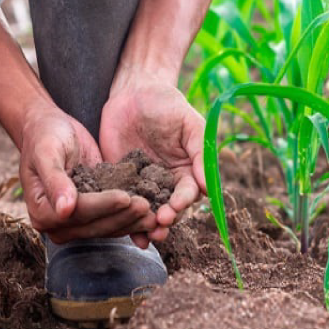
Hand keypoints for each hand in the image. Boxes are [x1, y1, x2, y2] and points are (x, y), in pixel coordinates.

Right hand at [19, 104, 156, 243]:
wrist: (52, 129)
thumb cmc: (45, 136)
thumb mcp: (46, 152)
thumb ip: (55, 180)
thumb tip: (64, 210)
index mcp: (42, 211)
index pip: (78, 213)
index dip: (103, 206)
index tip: (125, 197)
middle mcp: (59, 223)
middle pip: (96, 225)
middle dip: (123, 216)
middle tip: (147, 206)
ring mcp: (78, 222)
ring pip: (109, 227)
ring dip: (133, 221)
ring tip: (155, 213)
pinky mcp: (95, 214)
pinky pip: (116, 220)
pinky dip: (134, 217)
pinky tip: (154, 212)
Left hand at [100, 76, 205, 246]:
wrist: (133, 92)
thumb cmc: (167, 104)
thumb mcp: (189, 123)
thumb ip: (201, 152)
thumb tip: (210, 187)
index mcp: (187, 170)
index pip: (188, 193)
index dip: (183, 202)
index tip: (175, 207)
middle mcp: (166, 182)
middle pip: (170, 209)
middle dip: (165, 220)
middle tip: (158, 225)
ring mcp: (142, 184)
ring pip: (147, 212)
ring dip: (147, 227)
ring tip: (144, 237)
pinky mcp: (119, 183)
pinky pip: (122, 203)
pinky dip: (122, 218)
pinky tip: (121, 229)